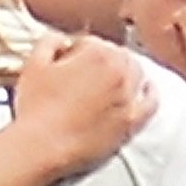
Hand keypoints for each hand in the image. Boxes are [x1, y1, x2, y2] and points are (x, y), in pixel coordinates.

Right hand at [8, 32, 156, 177]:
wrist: (41, 146)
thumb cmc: (35, 107)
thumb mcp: (33, 64)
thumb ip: (49, 41)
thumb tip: (61, 39)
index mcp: (97, 53)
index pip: (91, 42)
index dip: (75, 52)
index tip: (65, 63)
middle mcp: (119, 72)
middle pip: (117, 55)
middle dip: (101, 61)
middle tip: (82, 75)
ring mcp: (129, 98)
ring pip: (137, 74)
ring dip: (124, 72)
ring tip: (109, 81)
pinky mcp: (132, 121)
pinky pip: (151, 102)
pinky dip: (150, 93)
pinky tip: (146, 90)